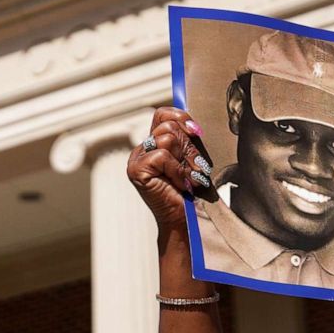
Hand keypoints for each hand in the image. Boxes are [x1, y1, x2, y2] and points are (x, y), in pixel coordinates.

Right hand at [127, 107, 211, 228]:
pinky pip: (162, 155)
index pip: (163, 114)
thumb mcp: (192, 159)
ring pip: (166, 138)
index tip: (197, 132)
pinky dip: (177, 170)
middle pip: (168, 126)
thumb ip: (188, 140)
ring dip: (185, 160)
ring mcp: (137, 159)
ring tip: (188, 178)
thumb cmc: (191, 190)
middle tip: (196, 168)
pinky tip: (180, 184)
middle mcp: (143, 149)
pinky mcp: (136, 169)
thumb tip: (193, 126)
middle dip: (189, 147)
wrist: (185, 218)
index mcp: (155, 144)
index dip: (181, 117)